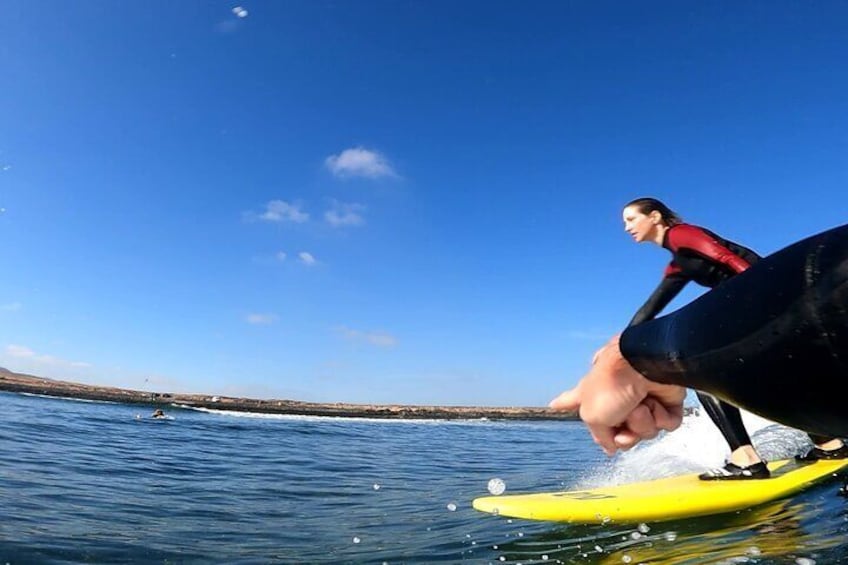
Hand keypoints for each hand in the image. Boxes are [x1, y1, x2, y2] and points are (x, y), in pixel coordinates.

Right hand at [549, 334, 685, 454]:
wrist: (645, 367)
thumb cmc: (612, 386)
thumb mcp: (591, 416)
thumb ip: (599, 436)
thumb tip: (611, 448)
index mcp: (591, 394)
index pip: (571, 400)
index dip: (563, 403)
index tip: (553, 404)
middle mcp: (615, 396)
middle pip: (618, 432)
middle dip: (624, 434)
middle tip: (623, 422)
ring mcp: (640, 398)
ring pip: (645, 431)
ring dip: (642, 424)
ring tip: (639, 405)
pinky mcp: (666, 400)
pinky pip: (667, 424)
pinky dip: (662, 419)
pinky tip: (657, 405)